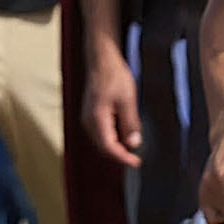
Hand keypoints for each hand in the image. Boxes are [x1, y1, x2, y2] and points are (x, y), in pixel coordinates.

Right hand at [83, 46, 140, 166]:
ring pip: (102, 140)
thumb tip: (133, 143)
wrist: (102, 60)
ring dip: (116, 146)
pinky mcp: (91, 113)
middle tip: (136, 159)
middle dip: (119, 154)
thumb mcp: (128, 100)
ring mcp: (88, 117)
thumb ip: (130, 123)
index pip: (108, 147)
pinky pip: (101, 131)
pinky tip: (124, 136)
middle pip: (103, 146)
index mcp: (96, 118)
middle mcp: (88, 121)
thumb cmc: (114, 76)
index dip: (122, 157)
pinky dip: (112, 137)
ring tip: (132, 149)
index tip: (136, 162)